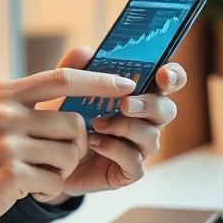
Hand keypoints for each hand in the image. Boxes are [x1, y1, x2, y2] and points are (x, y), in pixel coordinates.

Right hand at [0, 66, 137, 222]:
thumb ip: (34, 93)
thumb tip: (80, 59)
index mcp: (4, 93)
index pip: (62, 78)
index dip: (98, 80)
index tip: (126, 84)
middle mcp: (4, 113)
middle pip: (73, 122)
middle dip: (75, 145)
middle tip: (54, 159)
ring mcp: (6, 144)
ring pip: (69, 153)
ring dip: (61, 170)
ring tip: (36, 174)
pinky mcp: (9, 174)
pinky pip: (55, 181)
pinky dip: (48, 189)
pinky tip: (26, 188)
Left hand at [35, 46, 187, 198]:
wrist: (49, 158)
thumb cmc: (65, 120)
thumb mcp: (64, 92)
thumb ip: (74, 70)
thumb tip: (86, 51)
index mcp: (137, 94)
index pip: (168, 82)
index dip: (173, 76)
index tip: (163, 75)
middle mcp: (145, 121)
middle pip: (167, 110)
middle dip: (148, 105)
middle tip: (124, 104)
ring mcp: (139, 147)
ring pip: (152, 136)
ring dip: (125, 127)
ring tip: (96, 124)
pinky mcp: (129, 171)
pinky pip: (135, 162)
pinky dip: (115, 150)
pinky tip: (94, 143)